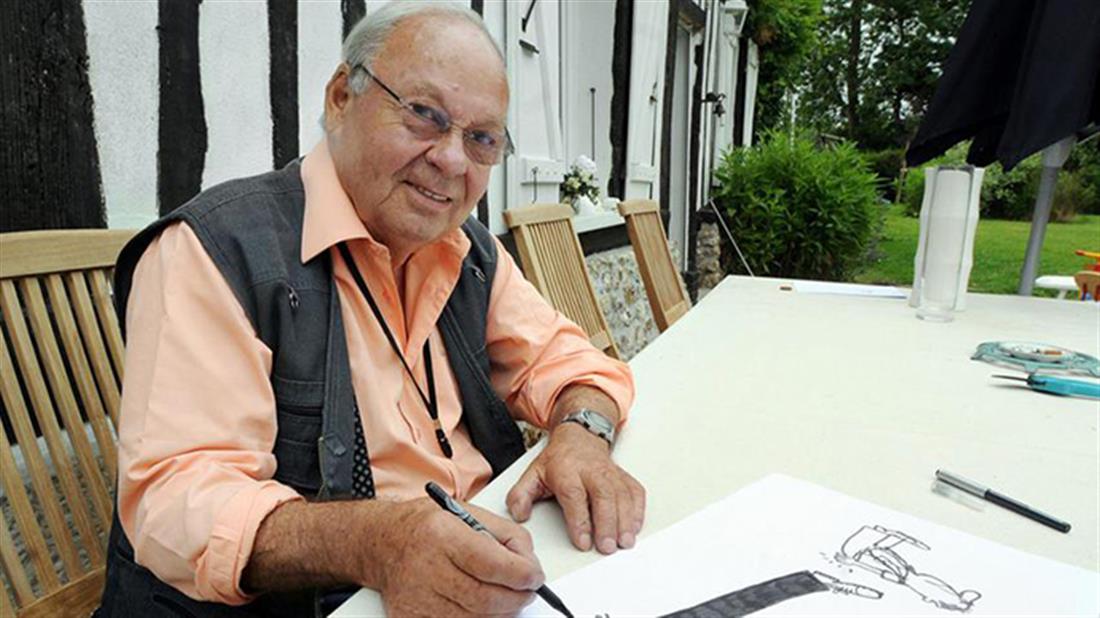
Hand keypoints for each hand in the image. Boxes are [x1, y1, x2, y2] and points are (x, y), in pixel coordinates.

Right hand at [374, 498, 544, 616]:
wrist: (383, 544)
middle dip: (516, 597)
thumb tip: (530, 563)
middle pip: (485, 598)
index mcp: (442, 535)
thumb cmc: (427, 527)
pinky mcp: (412, 617)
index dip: (521, 574)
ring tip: (505, 596)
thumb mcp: (469, 514)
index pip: (491, 564)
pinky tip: (482, 605)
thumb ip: (506, 535)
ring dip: (500, 611)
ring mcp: (417, 598)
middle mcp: (426, 567)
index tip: (535, 576)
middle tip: (526, 590)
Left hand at [506, 422, 645, 554]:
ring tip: (624, 542)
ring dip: (625, 520)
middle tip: (607, 546)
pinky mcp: (624, 477)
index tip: (583, 541)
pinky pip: (635, 492)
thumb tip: (519, 515)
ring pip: (622, 496)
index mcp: (566, 470)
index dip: (580, 520)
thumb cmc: (558, 460)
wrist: (580, 436)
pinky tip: (634, 527)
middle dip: (607, 523)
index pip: (575, 496)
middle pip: (603, 496)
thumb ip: (521, 495)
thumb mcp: (533, 473)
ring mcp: (610, 473)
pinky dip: (637, 510)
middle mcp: (591, 471)